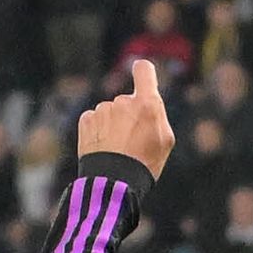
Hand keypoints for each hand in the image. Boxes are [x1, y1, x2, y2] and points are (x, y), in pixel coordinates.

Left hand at [77, 58, 178, 175]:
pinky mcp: (86, 120)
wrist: (114, 182)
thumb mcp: (165, 140)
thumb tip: (149, 102)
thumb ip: (157, 114)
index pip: (144, 70)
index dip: (143, 72)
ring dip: (112, 125)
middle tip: (132, 141)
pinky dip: (98, 131)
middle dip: (129, 115)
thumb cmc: (145, 163)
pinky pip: (94, 120)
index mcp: (147, 104)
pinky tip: (102, 147)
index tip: (142, 75)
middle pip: (127, 101)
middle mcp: (123, 102)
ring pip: (110, 112)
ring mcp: (103, 110)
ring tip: (116, 149)